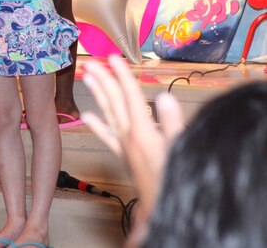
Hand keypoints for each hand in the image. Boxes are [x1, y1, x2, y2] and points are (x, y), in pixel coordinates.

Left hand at [81, 56, 184, 241]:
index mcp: (142, 132)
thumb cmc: (174, 180)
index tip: (114, 57)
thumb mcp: (179, 149)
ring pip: (108, 114)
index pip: (130, 96)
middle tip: (91, 61)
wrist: (161, 209)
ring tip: (87, 77)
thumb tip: (164, 97)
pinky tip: (86, 115)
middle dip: (104, 80)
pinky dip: (97, 125)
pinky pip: (107, 137)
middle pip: (114, 101)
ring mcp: (124, 145)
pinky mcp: (124, 154)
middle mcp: (129, 136)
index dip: (122, 75)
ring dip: (98, 94)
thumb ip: (171, 123)